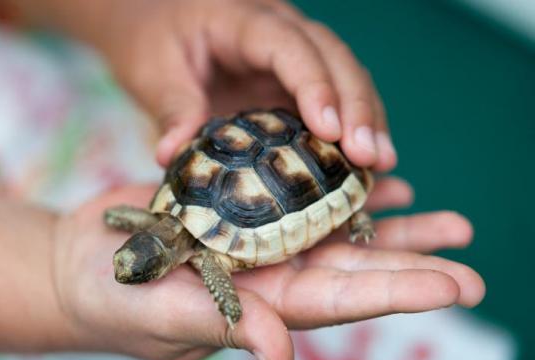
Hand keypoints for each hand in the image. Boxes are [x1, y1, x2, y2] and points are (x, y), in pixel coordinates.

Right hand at [52, 179, 484, 359]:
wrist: (78, 261)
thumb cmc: (112, 299)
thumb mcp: (164, 314)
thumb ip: (224, 324)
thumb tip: (282, 358)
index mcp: (258, 301)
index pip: (339, 299)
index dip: (396, 291)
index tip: (453, 285)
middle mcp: (267, 268)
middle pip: (350, 260)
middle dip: (410, 253)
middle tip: (465, 236)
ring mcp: (256, 233)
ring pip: (331, 223)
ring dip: (386, 216)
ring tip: (439, 208)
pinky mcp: (238, 201)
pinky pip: (296, 188)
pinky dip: (334, 181)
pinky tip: (371, 174)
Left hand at [71, 0, 395, 169]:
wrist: (156, 23)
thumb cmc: (153, 40)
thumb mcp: (153, 69)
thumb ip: (170, 107)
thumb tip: (171, 155)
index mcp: (242, 19)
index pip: (289, 46)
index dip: (315, 84)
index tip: (330, 129)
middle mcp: (278, 30)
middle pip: (333, 57)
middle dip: (356, 107)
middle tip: (371, 157)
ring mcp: (291, 54)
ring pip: (345, 75)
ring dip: (368, 118)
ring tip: (381, 164)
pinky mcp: (293, 80)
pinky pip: (333, 97)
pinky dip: (351, 128)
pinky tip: (366, 161)